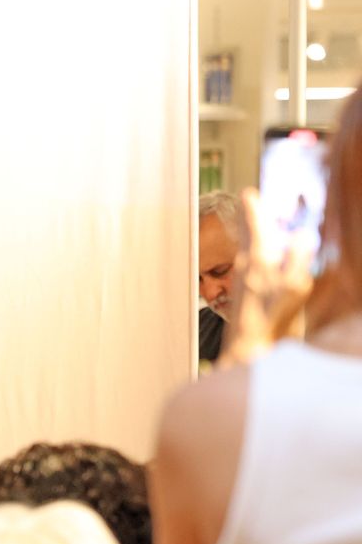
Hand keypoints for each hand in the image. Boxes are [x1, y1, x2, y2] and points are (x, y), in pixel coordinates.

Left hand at [222, 188, 314, 364]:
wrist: (247, 351)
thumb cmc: (270, 322)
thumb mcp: (293, 288)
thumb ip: (298, 259)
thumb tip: (302, 235)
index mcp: (256, 262)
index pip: (256, 228)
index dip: (253, 209)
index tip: (248, 192)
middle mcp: (245, 270)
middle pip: (248, 236)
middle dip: (252, 218)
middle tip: (248, 199)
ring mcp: (240, 283)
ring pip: (246, 251)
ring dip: (252, 235)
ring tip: (255, 225)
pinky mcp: (241, 297)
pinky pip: (247, 268)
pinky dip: (253, 256)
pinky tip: (256, 263)